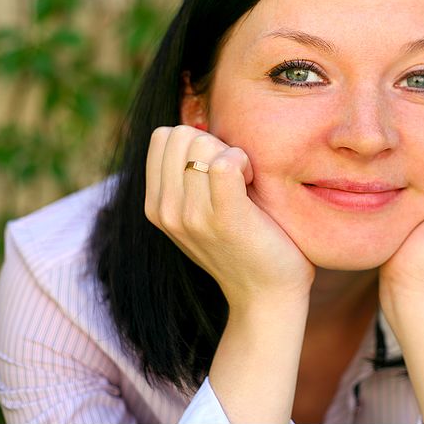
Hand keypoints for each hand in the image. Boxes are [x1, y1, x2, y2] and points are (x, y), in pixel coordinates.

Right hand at [144, 125, 314, 307]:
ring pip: (202, 143)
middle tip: (235, 175)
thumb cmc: (245, 245)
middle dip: (212, 143)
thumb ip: (188, 178)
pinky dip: (243, 161)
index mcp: (156, 206)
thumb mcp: (200, 212)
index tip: (219, 168)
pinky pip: (225, 163)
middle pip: (181, 134)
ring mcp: (192, 216)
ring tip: (245, 183)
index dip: (196, 141)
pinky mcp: (225, 218)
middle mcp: (166, 210)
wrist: (266, 296)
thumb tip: (197, 127)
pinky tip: (253, 183)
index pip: (163, 136)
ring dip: (231, 152)